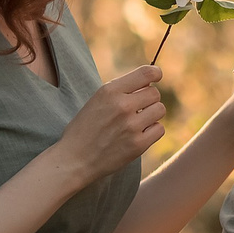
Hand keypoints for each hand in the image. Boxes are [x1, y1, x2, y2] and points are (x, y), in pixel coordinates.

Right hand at [50, 65, 166, 184]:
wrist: (73, 159)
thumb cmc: (85, 129)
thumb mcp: (97, 101)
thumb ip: (121, 90)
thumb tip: (149, 82)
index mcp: (110, 91)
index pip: (146, 73)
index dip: (156, 73)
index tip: (156, 77)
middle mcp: (122, 105)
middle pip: (155, 93)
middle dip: (149, 100)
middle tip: (137, 109)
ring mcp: (131, 125)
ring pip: (160, 109)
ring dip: (151, 115)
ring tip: (136, 122)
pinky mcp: (138, 144)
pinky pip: (159, 129)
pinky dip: (152, 132)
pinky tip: (138, 135)